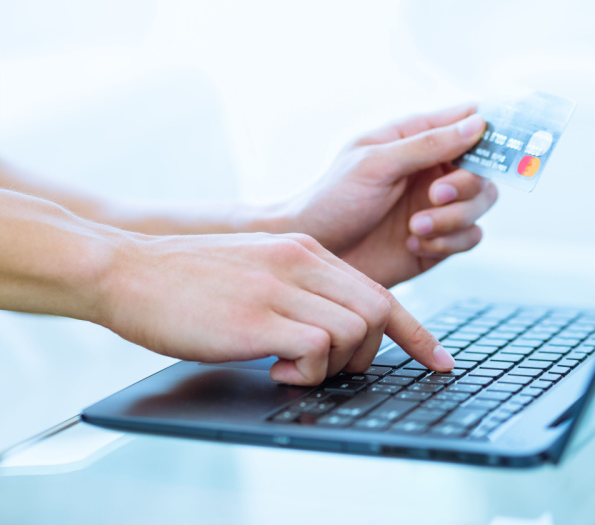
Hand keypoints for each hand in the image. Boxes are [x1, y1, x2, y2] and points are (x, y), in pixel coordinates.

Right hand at [100, 232, 454, 384]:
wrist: (128, 271)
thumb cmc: (189, 281)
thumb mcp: (259, 271)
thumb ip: (302, 291)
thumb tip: (337, 333)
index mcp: (306, 251)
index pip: (380, 292)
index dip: (416, 334)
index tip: (439, 361)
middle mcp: (302, 262)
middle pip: (378, 313)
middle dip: (367, 356)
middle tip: (327, 369)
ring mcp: (281, 286)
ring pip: (355, 330)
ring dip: (332, 365)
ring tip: (290, 367)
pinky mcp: (257, 315)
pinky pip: (317, 348)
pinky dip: (306, 371)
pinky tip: (272, 369)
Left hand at [279, 104, 498, 286]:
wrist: (315, 251)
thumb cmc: (332, 199)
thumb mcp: (375, 163)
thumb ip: (428, 144)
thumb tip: (477, 123)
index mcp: (415, 140)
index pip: (467, 121)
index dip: (492, 126)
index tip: (511, 137)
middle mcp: (432, 171)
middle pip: (483, 170)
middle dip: (466, 185)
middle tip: (434, 195)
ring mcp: (437, 207)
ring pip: (481, 206)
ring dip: (455, 218)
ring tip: (416, 228)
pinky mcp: (438, 241)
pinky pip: (469, 238)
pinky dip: (448, 242)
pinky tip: (414, 244)